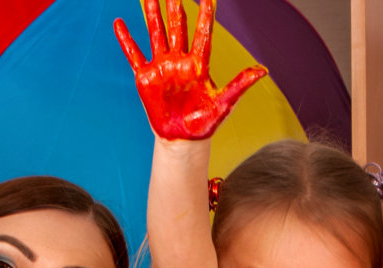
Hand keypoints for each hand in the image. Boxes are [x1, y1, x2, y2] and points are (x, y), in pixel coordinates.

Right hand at [115, 0, 268, 139]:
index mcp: (199, 64)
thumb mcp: (225, 103)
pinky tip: (119, 23)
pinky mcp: (145, 77)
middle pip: (177, 28)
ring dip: (152, 15)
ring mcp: (161, 66)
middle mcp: (180, 60)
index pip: (203, 33)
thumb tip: (263, 70)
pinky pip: (134, 54)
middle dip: (175, 8)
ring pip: (156, 34)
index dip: (205, 15)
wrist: (183, 139)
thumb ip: (240, 84)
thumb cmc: (205, 122)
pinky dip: (126, 40)